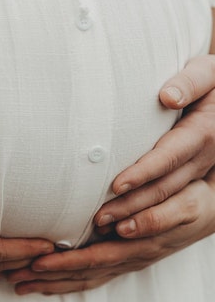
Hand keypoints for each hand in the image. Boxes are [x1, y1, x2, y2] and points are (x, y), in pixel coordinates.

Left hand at [7, 170, 214, 294]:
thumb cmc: (197, 199)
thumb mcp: (185, 204)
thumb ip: (155, 215)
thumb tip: (121, 229)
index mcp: (137, 248)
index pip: (91, 260)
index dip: (62, 265)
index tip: (33, 264)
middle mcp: (128, 259)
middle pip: (81, 274)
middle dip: (46, 279)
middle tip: (13, 279)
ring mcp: (126, 262)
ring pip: (83, 278)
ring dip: (51, 283)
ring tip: (19, 285)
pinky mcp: (125, 260)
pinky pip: (92, 275)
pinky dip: (67, 279)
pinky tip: (47, 279)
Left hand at [95, 55, 214, 237]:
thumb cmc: (211, 81)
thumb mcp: (208, 72)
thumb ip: (191, 81)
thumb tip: (169, 96)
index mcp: (205, 132)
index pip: (171, 156)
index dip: (144, 172)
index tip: (116, 185)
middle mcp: (205, 157)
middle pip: (166, 187)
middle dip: (132, 205)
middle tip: (98, 218)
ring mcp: (201, 173)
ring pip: (168, 203)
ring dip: (136, 219)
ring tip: (101, 228)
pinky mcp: (194, 181)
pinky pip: (171, 207)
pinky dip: (145, 221)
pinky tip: (118, 229)